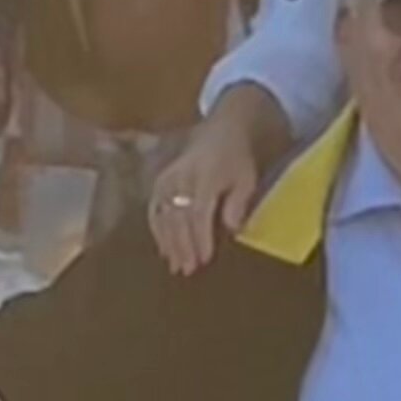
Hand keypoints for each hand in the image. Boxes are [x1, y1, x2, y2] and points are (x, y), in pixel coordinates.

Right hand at [150, 107, 265, 275]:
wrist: (220, 131)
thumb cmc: (236, 160)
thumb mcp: (246, 179)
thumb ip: (238, 203)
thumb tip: (231, 228)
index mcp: (205, 176)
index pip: (199, 211)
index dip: (201, 237)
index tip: (204, 259)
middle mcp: (182, 177)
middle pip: (179, 217)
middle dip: (183, 245)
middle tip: (188, 269)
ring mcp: (167, 179)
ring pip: (164, 215)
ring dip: (169, 242)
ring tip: (176, 265)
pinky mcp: (160, 182)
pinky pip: (154, 209)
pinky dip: (157, 230)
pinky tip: (164, 249)